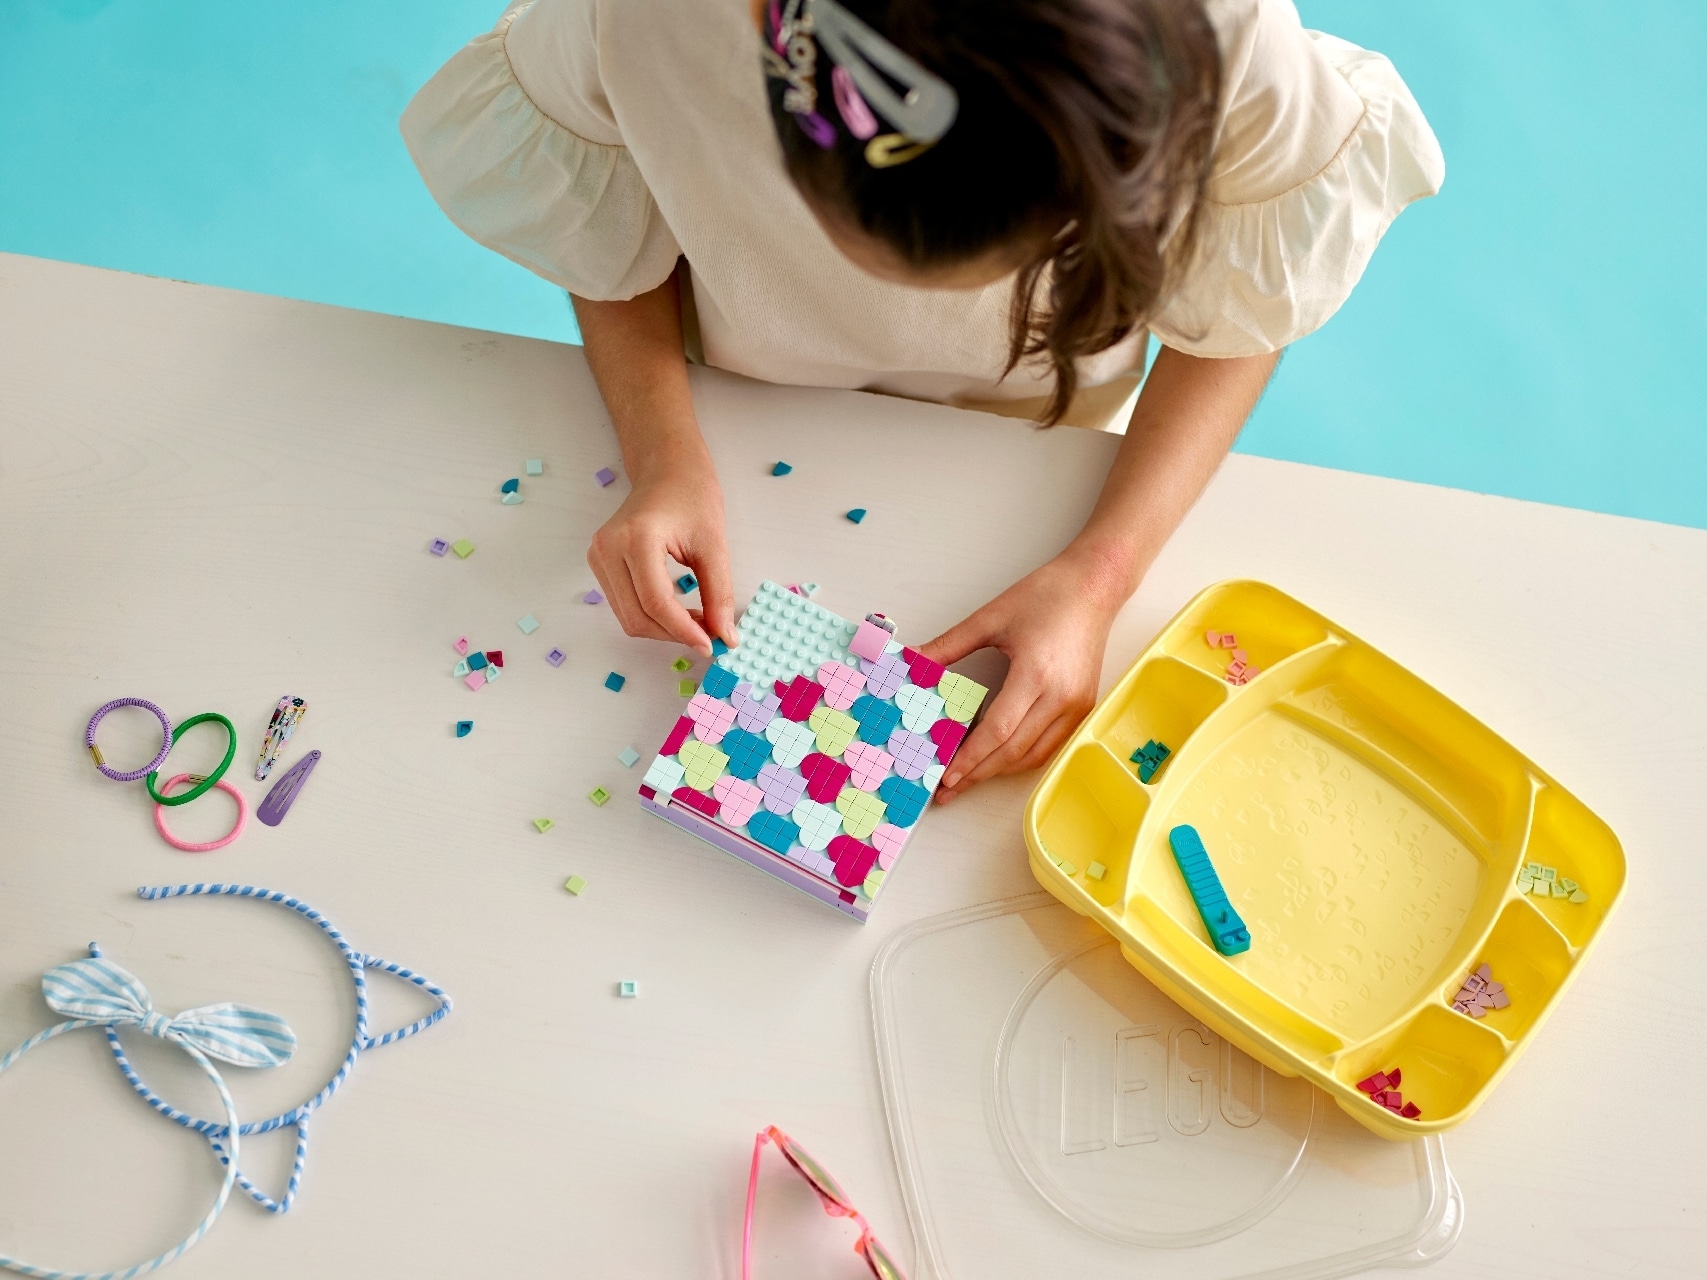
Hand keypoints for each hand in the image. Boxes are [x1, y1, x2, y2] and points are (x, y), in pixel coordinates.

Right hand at [587, 457, 735, 655]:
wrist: (666, 470)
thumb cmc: (692, 496)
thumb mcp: (714, 545)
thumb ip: (719, 593)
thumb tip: (725, 636)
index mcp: (637, 537)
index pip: (656, 602)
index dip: (684, 630)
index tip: (712, 644)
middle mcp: (608, 548)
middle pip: (638, 617)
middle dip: (674, 634)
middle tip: (709, 636)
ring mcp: (598, 556)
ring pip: (628, 618)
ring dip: (663, 629)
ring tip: (696, 621)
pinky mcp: (599, 563)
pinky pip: (623, 606)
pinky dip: (651, 617)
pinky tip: (676, 611)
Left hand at [917, 550, 1126, 801]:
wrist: (1094, 586)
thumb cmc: (1046, 595)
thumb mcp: (989, 618)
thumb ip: (948, 646)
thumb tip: (912, 661)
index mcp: (1035, 674)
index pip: (997, 731)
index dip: (970, 758)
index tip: (947, 776)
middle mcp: (1060, 697)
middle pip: (1014, 751)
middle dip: (979, 774)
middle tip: (948, 788)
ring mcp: (1076, 705)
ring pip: (1034, 755)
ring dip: (1000, 770)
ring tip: (969, 777)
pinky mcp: (1083, 706)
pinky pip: (1049, 744)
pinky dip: (1022, 757)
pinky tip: (999, 758)